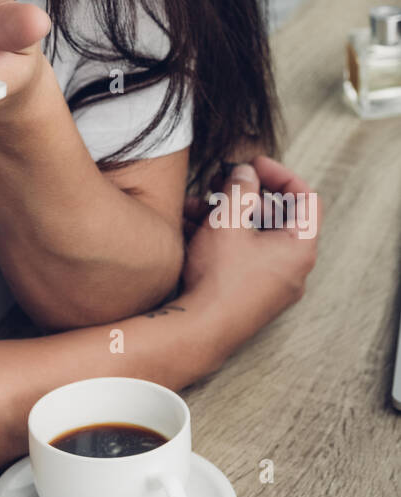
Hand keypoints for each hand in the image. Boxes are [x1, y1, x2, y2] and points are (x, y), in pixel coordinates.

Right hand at [182, 155, 322, 361]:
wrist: (200, 330)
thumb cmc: (219, 278)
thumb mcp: (227, 221)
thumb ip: (239, 189)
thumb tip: (244, 173)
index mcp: (299, 247)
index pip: (306, 198)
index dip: (280, 174)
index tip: (252, 165)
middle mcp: (292, 267)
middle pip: (278, 215)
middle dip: (245, 194)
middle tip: (219, 181)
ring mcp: (273, 282)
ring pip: (255, 234)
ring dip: (226, 214)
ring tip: (194, 204)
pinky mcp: (251, 292)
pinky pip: (244, 254)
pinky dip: (223, 236)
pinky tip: (190, 226)